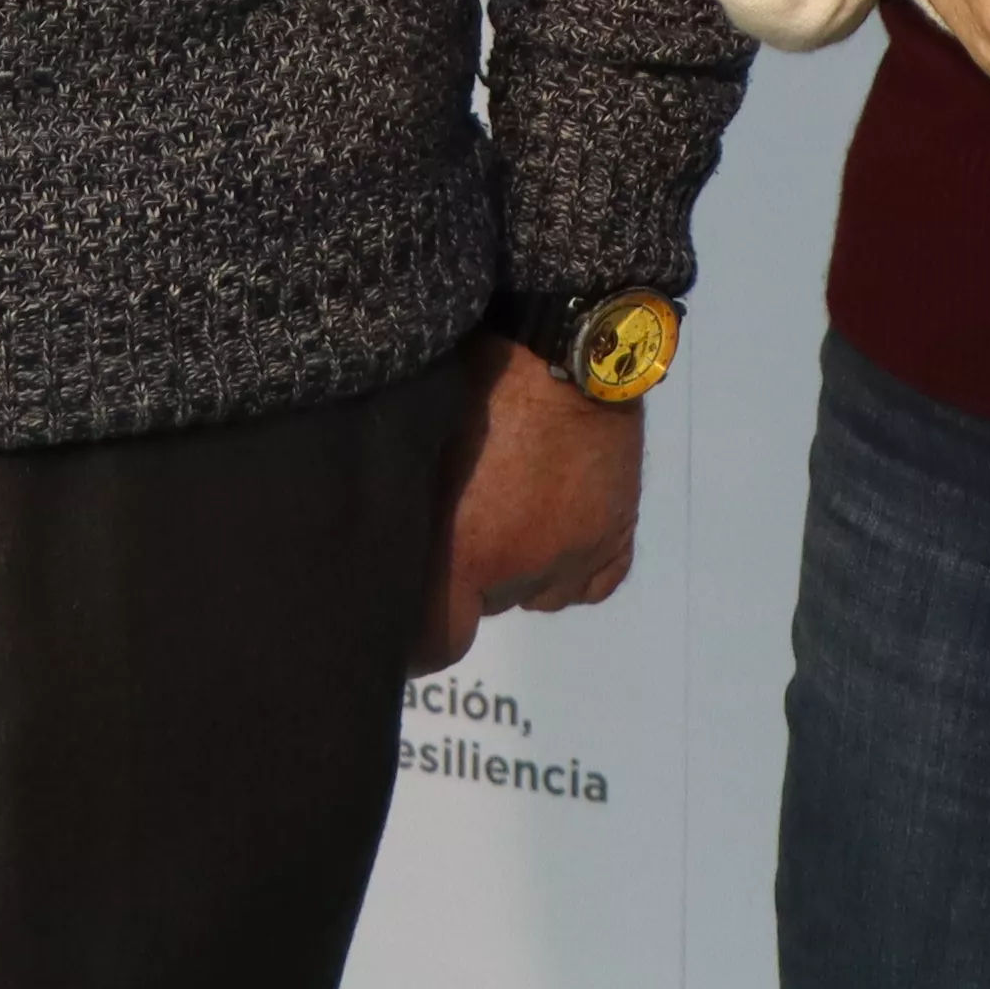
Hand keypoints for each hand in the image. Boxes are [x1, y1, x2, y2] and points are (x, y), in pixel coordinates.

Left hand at [423, 340, 642, 670]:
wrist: (562, 343)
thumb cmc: (474, 379)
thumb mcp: (415, 442)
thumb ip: (402, 507)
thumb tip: (373, 549)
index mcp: (466, 551)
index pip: (434, 645)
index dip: (411, 645)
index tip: (397, 629)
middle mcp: (522, 570)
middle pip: (485, 608)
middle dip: (466, 578)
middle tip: (454, 520)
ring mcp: (575, 554)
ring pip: (534, 595)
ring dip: (517, 569)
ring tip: (505, 511)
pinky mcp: (616, 533)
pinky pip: (590, 582)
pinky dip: (570, 566)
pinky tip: (553, 527)